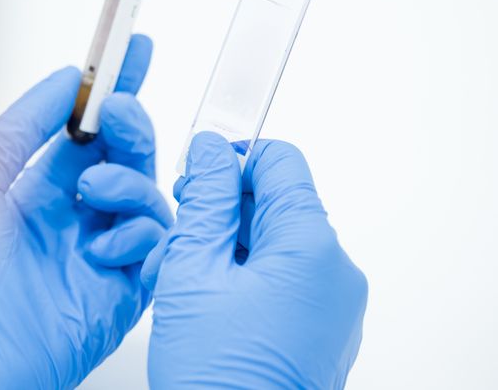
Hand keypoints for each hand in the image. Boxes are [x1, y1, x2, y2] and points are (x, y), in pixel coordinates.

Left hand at [0, 35, 171, 387]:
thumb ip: (25, 122)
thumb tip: (67, 79)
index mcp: (38, 189)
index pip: (89, 132)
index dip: (114, 92)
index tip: (137, 52)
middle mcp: (74, 217)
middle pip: (127, 156)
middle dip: (132, 126)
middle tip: (120, 114)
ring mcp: (100, 252)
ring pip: (148, 196)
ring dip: (129, 182)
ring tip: (92, 195)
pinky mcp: (121, 291)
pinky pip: (157, 246)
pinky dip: (138, 235)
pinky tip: (102, 247)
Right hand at [141, 133, 367, 388]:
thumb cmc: (217, 377)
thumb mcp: (193, 271)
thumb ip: (203, 199)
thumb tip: (211, 148)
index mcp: (311, 246)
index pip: (279, 161)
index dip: (231, 158)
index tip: (195, 174)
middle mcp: (335, 270)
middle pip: (277, 203)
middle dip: (222, 209)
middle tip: (179, 234)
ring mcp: (334, 304)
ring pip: (275, 242)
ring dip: (228, 245)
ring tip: (186, 277)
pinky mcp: (323, 329)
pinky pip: (285, 279)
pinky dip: (245, 276)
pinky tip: (208, 301)